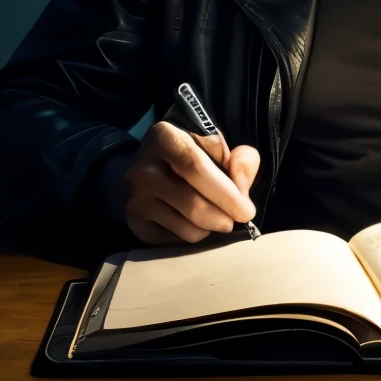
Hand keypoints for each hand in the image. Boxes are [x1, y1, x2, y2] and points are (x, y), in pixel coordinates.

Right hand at [107, 121, 259, 244]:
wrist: (151, 168)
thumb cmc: (193, 155)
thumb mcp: (220, 147)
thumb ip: (242, 160)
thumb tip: (241, 188)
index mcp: (165, 138)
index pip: (196, 168)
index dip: (225, 193)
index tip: (246, 211)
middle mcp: (143, 168)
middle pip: (192, 203)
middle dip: (222, 218)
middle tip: (235, 221)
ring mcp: (135, 197)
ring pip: (186, 228)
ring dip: (209, 229)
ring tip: (212, 216)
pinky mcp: (134, 222)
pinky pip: (174, 242)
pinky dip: (191, 236)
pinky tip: (191, 221)